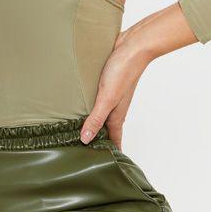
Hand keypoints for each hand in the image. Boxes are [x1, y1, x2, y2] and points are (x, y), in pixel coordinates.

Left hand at [80, 30, 152, 148]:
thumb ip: (96, 119)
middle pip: (106, 128)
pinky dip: (89, 105)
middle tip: (84, 150)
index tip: (103, 164)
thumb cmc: (123, 71)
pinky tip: (79, 104)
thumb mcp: (106, 98)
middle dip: (98, 139)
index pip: (114, 138)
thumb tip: (85, 139)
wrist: (132, 46)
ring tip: (78, 130)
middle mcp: (114, 107)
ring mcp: (111, 95)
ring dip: (93, 122)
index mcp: (116, 114)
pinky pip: (97, 99)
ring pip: (101, 113)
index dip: (110, 151)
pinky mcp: (106, 83)